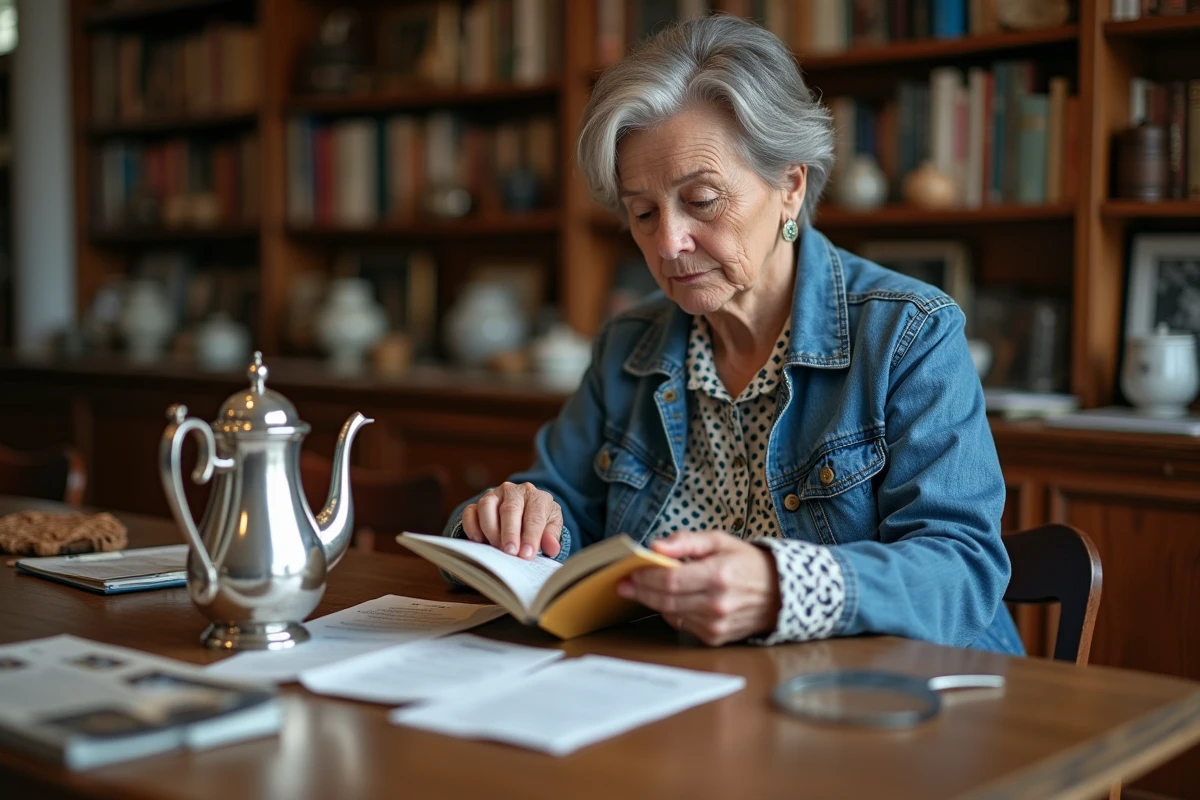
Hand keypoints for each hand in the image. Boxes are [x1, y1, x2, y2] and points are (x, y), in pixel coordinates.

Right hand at [461, 482, 563, 559]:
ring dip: (491, 529)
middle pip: (510, 509)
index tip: (527, 554)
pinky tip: (479, 541)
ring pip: (487, 506)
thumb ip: (552, 536)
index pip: (534, 515)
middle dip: (510, 533)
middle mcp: (514, 491)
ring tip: (497, 549)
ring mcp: (494, 495)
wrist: (523, 511)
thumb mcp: (551, 526)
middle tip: (510, 552)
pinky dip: (472, 526)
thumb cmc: (539, 521)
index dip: (531, 536)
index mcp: (536, 497)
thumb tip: (552, 548)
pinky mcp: (477, 504)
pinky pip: (470, 512)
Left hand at [617, 531, 780, 645]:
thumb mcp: (719, 541)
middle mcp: (717, 603)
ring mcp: (716, 623)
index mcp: (718, 575)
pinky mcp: (715, 637)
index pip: (670, 580)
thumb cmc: (746, 563)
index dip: (646, 577)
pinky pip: (682, 624)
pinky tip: (676, 600)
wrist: (779, 593)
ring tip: (647, 589)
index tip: (631, 572)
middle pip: (665, 600)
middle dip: (641, 591)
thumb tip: (656, 546)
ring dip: (655, 601)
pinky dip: (673, 612)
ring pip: (670, 613)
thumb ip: (686, 541)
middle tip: (625, 584)